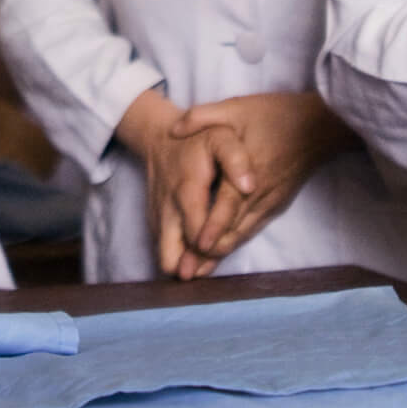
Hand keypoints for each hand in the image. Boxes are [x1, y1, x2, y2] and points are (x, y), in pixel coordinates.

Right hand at [112, 87, 224, 279]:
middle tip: (210, 267)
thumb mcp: (221, 138)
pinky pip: (164, 252)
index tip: (221, 249)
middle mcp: (168, 211)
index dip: (211, 247)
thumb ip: (236, 160)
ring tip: (203, 269)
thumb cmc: (198, 140)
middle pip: (171, 257)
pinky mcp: (156, 225)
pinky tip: (198, 260)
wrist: (159, 138)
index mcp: (187, 191)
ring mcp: (159, 220)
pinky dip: (180, 259)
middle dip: (193, 266)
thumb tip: (250, 187)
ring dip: (184, 267)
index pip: (197, 232)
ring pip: (165, 259)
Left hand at [170, 93, 352, 266]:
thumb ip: (203, 116)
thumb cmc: (277, 115)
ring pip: (244, 233)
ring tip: (199, 270)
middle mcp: (261, 192)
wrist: (319, 125)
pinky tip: (222, 251)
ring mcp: (271, 200)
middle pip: (234, 228)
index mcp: (249, 171)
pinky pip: (255, 228)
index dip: (213, 226)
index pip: (228, 204)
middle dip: (210, 250)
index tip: (197, 245)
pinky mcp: (277, 203)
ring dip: (222, 252)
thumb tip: (174, 130)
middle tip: (189, 271)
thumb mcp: (237, 107)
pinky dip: (237, 241)